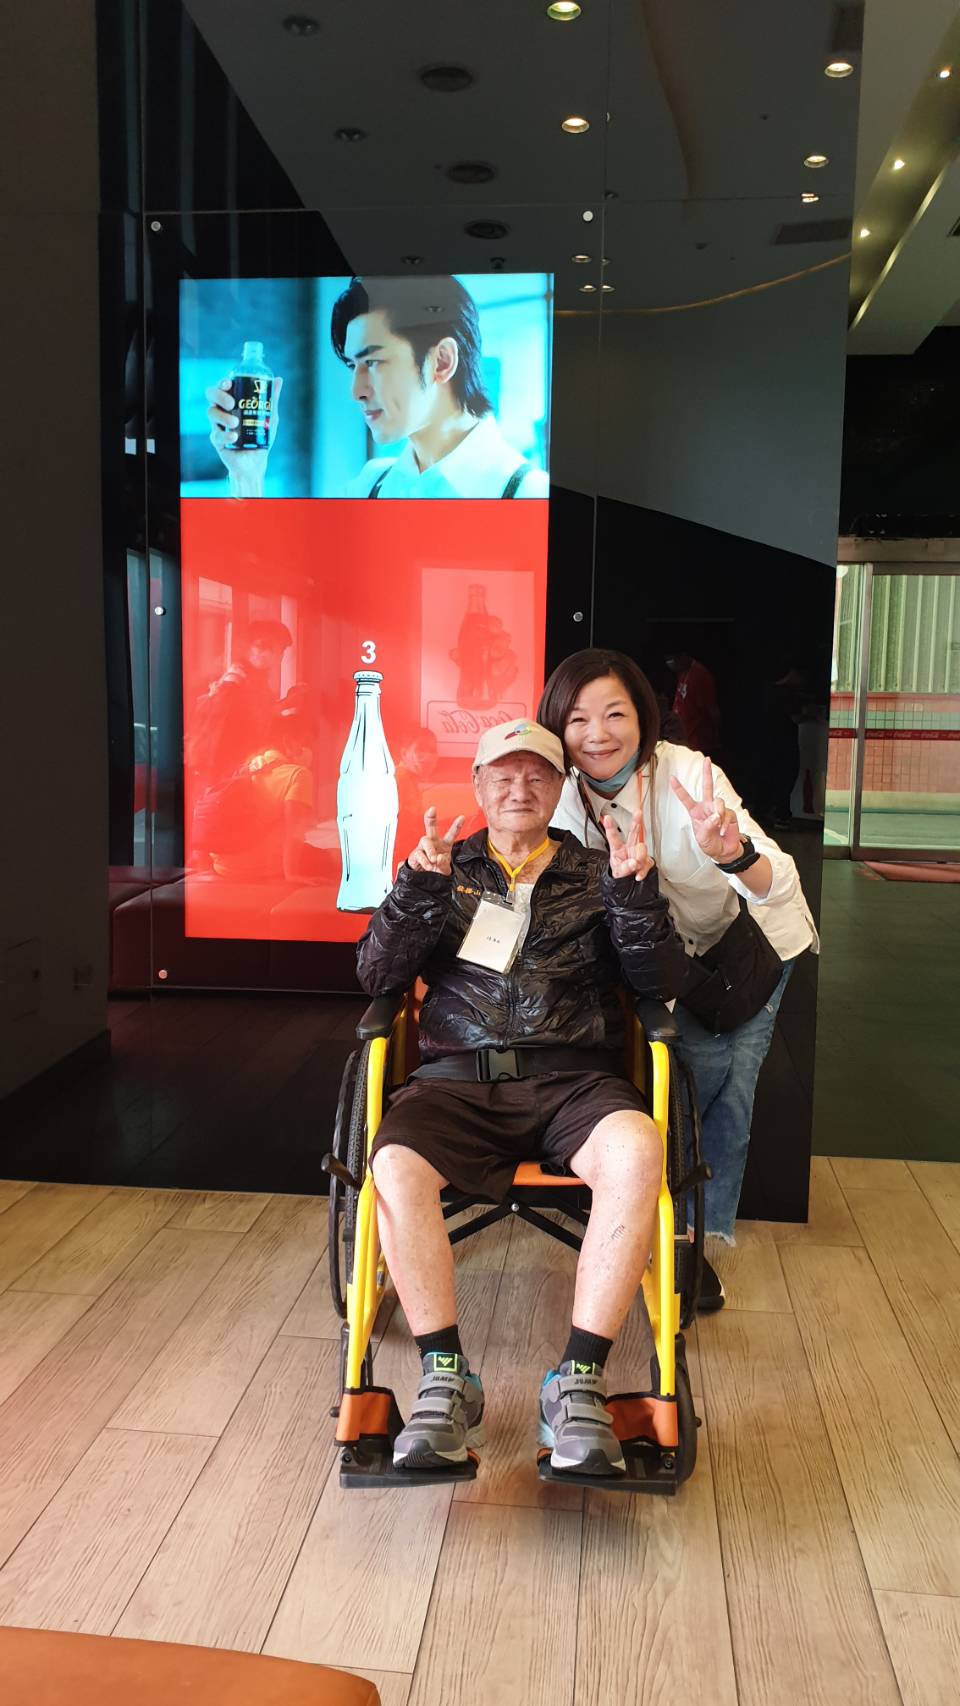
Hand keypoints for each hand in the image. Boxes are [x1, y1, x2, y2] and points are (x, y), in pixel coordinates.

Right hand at [205, 374, 282, 494]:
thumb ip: (272, 399)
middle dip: (219, 396)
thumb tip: (279, 379)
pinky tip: (234, 437)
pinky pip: (216, 435)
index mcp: (232, 403)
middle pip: (211, 397)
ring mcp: (218, 426)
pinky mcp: (217, 441)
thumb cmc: (260, 437)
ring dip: (223, 416)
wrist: (256, 462)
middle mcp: (222, 412)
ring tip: (235, 423)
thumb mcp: (269, 417)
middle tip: (232, 403)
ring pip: (212, 413)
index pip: (222, 388)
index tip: (229, 383)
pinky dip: (225, 435)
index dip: (222, 383)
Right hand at [407, 808, 464, 876]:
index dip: (456, 826)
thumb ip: (443, 864)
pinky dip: (425, 860)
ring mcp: (423, 848)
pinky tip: (429, 865)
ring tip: (434, 859)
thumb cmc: (436, 870)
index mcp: (444, 845)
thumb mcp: (444, 870)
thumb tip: (439, 857)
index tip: (462, 818)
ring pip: (425, 841)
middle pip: (431, 828)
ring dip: (430, 850)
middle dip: (431, 818)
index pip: (451, 834)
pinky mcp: (416, 854)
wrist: (424, 879)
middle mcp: (433, 843)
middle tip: (432, 810)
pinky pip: (419, 854)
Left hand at [602, 811, 653, 881]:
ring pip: (642, 849)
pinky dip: (643, 870)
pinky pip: (648, 862)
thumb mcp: (617, 872)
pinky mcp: (647, 861)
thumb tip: (634, 863)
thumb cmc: (621, 873)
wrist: (628, 884)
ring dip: (639, 859)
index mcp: (618, 849)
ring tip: (634, 866)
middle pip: (633, 832)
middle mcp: (629, 848)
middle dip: (636, 822)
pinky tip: (638, 874)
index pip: (614, 837)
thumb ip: (624, 868)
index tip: (607, 818)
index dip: (610, 827)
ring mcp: (639, 853)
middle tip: (638, 813)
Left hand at [669, 756, 741, 862]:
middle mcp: (707, 807)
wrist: (724, 851)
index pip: (686, 798)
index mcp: (696, 812)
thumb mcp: (702, 838)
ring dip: (718, 814)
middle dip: (707, 773)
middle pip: (707, 786)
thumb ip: (706, 826)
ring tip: (717, 826)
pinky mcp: (729, 814)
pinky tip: (723, 831)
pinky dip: (724, 824)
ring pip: (718, 802)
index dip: (679, 788)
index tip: (672, 778)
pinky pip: (727, 814)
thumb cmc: (710, 844)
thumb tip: (716, 816)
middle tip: (706, 760)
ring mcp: (719, 809)